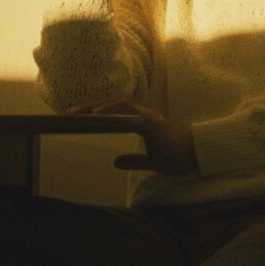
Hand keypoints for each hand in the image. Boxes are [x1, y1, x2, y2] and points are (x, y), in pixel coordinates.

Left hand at [67, 99, 197, 175]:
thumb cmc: (176, 157)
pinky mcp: (149, 121)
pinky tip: (96, 115)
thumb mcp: (151, 162)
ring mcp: (146, 116)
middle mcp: (143, 115)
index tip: (79, 117)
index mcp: (142, 122)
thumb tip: (115, 161)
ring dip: (95, 107)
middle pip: (112, 105)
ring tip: (76, 113)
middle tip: (69, 113)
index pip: (116, 112)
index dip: (98, 112)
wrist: (196, 156)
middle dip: (90, 107)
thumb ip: (134, 161)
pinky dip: (110, 110)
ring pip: (117, 104)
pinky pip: (127, 111)